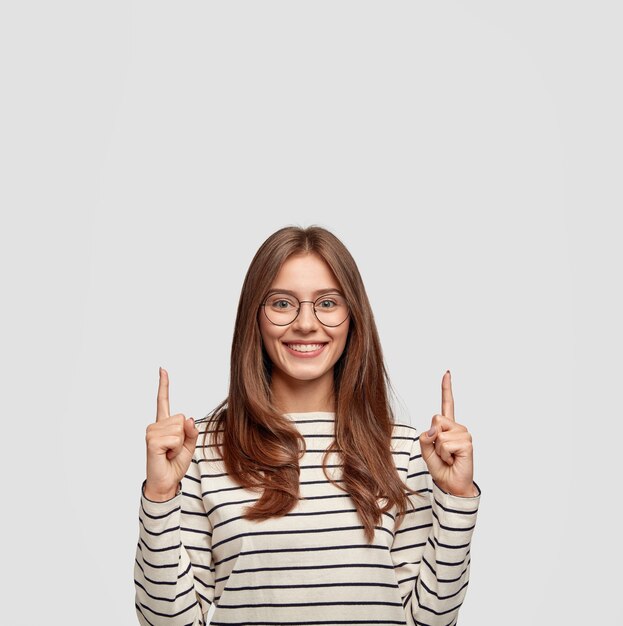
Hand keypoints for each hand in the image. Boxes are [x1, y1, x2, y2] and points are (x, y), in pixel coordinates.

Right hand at [144, 367, 198, 500]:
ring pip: (179, 428)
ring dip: (180, 444)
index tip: (162, 369)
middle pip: (181, 418)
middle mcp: (155, 425)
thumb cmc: (174, 464)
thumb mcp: (190, 445)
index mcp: (164, 424)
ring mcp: (151, 432)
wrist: (166, 483)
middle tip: (173, 450)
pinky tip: (166, 455)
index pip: (163, 401)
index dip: (163, 385)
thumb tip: (187, 418)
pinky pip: (175, 438)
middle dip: (184, 436)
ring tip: (169, 453)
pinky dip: (176, 449)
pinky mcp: (151, 441)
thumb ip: (191, 431)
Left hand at [418, 371, 476, 496]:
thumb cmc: (441, 468)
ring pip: (439, 434)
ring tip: (448, 457)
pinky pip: (445, 444)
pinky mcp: (467, 443)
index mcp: (447, 427)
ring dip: (439, 450)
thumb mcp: (426, 450)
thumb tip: (435, 429)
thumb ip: (425, 437)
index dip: (446, 388)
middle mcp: (457, 428)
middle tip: (442, 452)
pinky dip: (444, 454)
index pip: (447, 404)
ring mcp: (464, 434)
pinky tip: (453, 459)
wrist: (452, 485)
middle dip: (432, 437)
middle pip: (436, 419)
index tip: (447, 373)